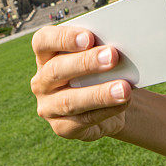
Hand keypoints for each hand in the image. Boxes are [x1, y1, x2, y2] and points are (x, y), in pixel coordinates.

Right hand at [31, 25, 131, 140]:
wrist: (109, 102)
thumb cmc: (101, 70)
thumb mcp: (98, 56)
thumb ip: (100, 50)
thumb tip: (115, 49)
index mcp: (45, 55)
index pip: (43, 41)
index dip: (64, 38)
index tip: (89, 37)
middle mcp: (42, 81)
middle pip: (56, 70)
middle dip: (86, 63)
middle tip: (112, 56)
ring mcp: (48, 107)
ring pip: (70, 100)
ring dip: (99, 93)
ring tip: (124, 88)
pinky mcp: (62, 128)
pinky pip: (83, 120)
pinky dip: (106, 110)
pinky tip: (124, 102)